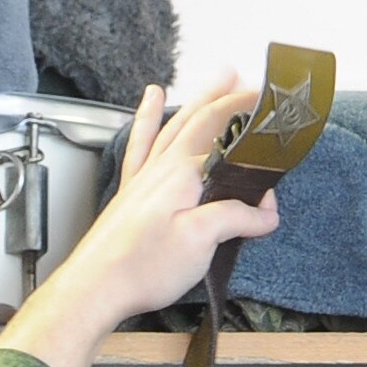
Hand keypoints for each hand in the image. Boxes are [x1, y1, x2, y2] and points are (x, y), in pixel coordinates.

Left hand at [0, 78, 280, 366]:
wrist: (97, 285)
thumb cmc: (143, 267)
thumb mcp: (201, 240)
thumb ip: (236, 217)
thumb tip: (266, 210)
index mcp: (181, 174)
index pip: (220, 134)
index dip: (246, 117)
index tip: (270, 105)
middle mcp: (161, 168)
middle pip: (196, 120)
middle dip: (224, 97)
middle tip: (245, 80)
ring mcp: (144, 178)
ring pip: (173, 125)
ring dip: (195, 100)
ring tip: (214, 81)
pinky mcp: (133, 192)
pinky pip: (142, 142)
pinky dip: (147, 117)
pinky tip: (151, 101)